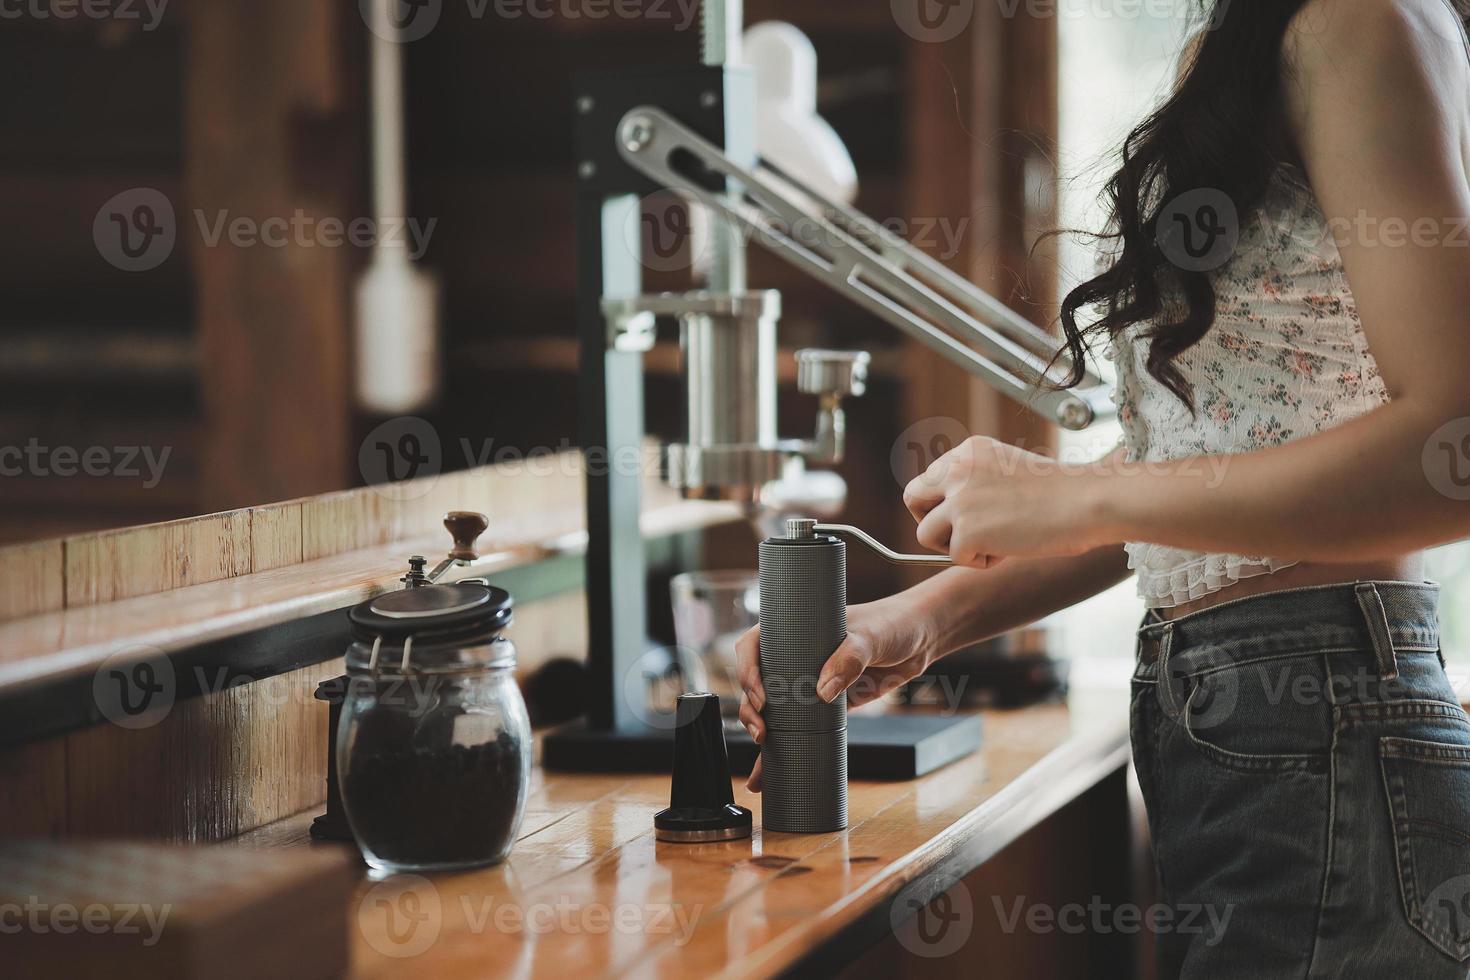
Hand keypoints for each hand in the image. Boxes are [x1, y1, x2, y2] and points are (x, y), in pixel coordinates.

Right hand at [735, 594, 937, 791]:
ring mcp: (808, 681)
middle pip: (758, 683)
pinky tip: (771, 768)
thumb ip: (849, 659)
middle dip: (751, 709)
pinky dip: (786, 747)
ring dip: (761, 730)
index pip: (754, 645)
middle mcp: (795, 656)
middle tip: (761, 732)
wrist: (920, 639)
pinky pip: (800, 726)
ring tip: (763, 754)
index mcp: (794, 629)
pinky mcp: (827, 705)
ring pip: (773, 708)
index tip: (761, 695)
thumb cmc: (891, 623)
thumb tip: (823, 692)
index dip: (748, 671)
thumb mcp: (870, 635)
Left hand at [903, 435, 1106, 567]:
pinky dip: (980, 562)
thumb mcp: (1008, 472)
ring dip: (955, 546)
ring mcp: (958, 499)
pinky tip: (1010, 548)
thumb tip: (949, 517)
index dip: (943, 504)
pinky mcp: (965, 529)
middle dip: (932, 521)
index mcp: (967, 451)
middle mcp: (956, 469)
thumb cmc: (1061, 494)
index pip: (929, 479)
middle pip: (913, 499)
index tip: (964, 517)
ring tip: (994, 543)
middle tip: (961, 536)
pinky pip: (954, 557)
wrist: (1088, 502)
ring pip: (925, 533)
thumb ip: (976, 485)